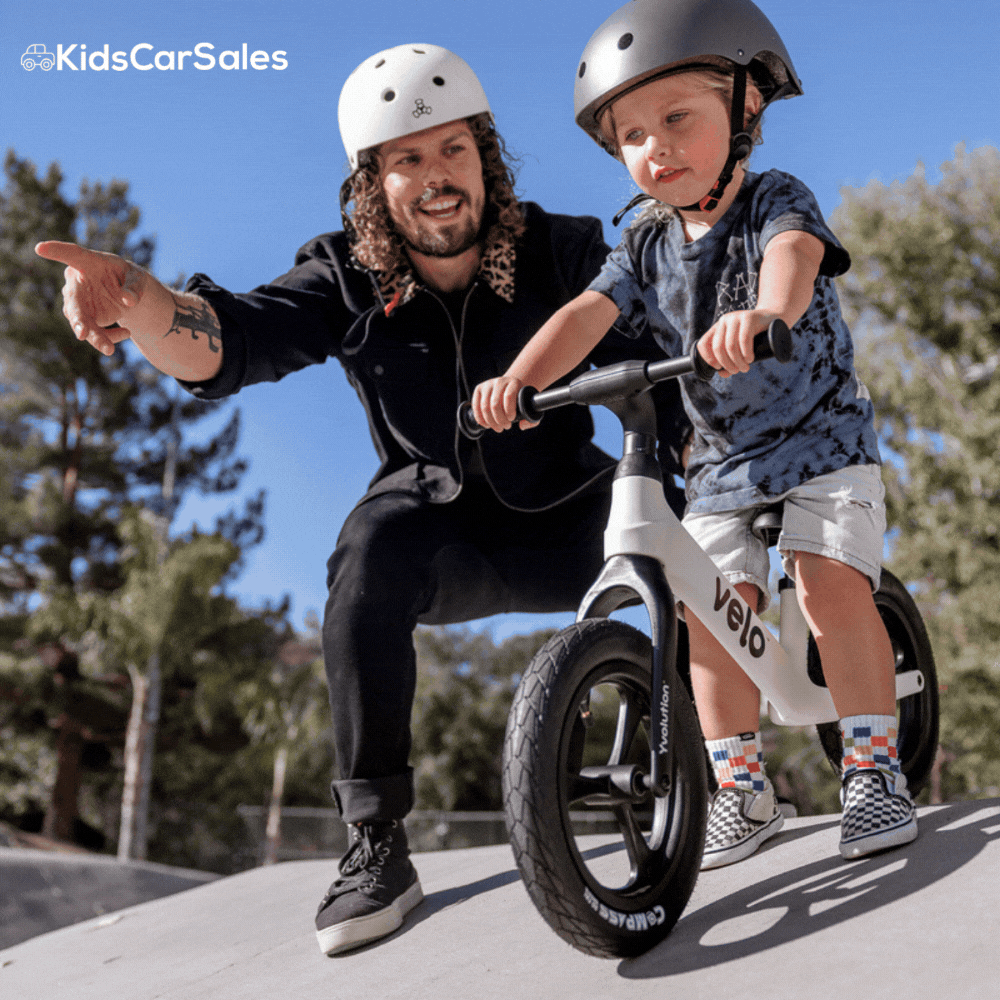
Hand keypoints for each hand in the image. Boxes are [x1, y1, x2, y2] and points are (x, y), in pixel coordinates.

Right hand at [35, 241, 145, 355]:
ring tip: (109, 349)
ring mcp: (78, 302)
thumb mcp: (137, 278)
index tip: (40, 247)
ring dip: (95, 337)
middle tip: (82, 333)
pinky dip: (108, 338)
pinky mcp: (84, 318)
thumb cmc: (128, 277)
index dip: (56, 251)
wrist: (126, 294)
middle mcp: (77, 282)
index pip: (71, 254)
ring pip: (81, 323)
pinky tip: (126, 333)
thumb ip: (134, 287)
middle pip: (73, 301)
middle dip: (77, 319)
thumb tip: (129, 300)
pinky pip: (93, 332)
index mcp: (88, 262)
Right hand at [471, 375, 534, 432]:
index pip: (508, 396)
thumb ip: (532, 420)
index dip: (509, 411)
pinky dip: (480, 419)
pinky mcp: (479, 389)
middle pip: (495, 404)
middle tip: (506, 427)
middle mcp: (499, 381)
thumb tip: (521, 425)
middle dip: (500, 420)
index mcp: (514, 382)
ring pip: (484, 407)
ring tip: (498, 428)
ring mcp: (488, 384)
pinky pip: (476, 406)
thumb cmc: (521, 401)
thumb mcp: (530, 408)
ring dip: (491, 422)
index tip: (512, 419)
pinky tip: (487, 425)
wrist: (511, 388)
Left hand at [696, 310, 779, 377]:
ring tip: (745, 368)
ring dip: (737, 362)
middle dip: (726, 364)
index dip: (708, 358)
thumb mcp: (740, 349)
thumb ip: (730, 361)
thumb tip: (722, 374)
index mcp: (718, 328)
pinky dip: (746, 353)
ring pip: (730, 346)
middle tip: (736, 371)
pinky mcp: (749, 317)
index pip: (703, 343)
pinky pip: (743, 339)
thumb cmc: (756, 336)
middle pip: (718, 348)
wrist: (775, 319)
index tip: (718, 368)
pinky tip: (749, 359)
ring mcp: (736, 317)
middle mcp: (724, 321)